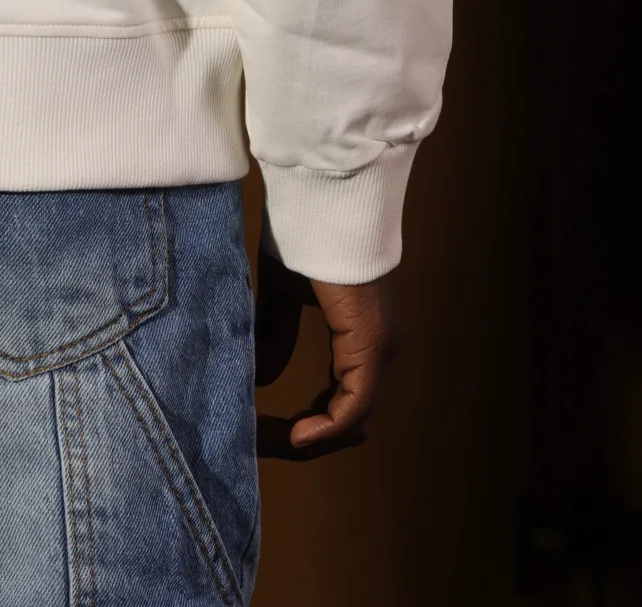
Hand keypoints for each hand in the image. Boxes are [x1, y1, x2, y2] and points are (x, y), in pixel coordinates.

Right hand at [254, 240, 400, 459]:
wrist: (323, 199)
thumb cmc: (305, 233)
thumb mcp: (282, 294)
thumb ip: (274, 333)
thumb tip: (259, 377)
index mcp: (363, 337)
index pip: (345, 400)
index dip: (310, 422)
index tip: (267, 430)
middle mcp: (379, 350)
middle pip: (352, 420)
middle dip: (309, 439)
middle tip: (264, 442)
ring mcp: (381, 350)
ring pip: (355, 420)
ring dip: (315, 439)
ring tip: (274, 440)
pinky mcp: (373, 346)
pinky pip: (354, 406)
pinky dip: (326, 427)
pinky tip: (296, 434)